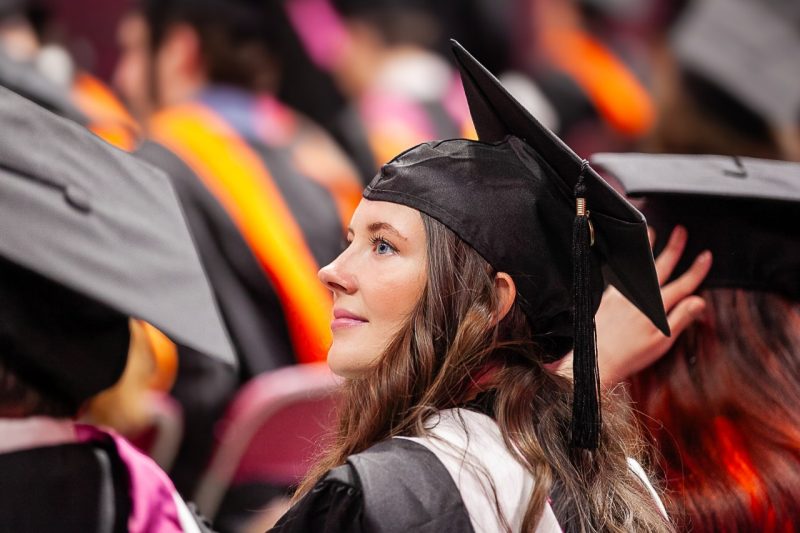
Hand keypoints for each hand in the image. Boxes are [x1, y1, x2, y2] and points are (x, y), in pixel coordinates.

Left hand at [595, 226, 711, 384]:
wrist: (598, 360)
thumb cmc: (630, 355)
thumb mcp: (662, 342)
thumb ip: (680, 319)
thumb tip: (699, 301)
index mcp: (655, 307)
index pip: (682, 285)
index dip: (696, 271)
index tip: (706, 255)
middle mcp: (638, 297)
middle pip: (661, 268)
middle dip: (673, 248)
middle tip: (681, 231)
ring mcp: (621, 295)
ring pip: (637, 266)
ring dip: (646, 249)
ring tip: (650, 232)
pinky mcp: (606, 297)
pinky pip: (617, 273)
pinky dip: (623, 262)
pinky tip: (624, 255)